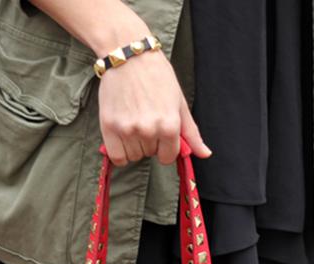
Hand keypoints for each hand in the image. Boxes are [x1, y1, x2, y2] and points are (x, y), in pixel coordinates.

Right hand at [97, 48, 211, 166]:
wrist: (129, 57)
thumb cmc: (157, 76)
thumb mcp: (179, 102)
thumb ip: (191, 132)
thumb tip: (205, 154)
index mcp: (169, 125)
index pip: (168, 157)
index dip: (165, 148)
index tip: (161, 136)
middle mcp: (149, 130)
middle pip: (150, 155)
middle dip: (149, 143)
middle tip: (145, 120)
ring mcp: (127, 129)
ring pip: (133, 156)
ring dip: (134, 146)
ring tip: (133, 122)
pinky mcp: (109, 127)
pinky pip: (117, 156)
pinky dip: (120, 152)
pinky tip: (123, 137)